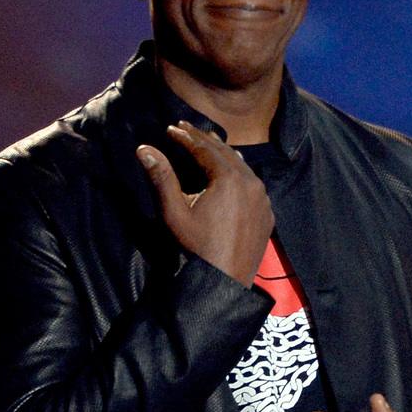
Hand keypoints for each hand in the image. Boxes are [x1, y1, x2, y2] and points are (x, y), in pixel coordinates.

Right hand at [136, 121, 273, 285]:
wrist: (223, 283)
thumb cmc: (195, 248)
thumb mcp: (174, 212)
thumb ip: (161, 177)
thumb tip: (144, 148)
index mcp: (229, 178)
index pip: (204, 149)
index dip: (185, 137)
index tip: (171, 128)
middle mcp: (251, 183)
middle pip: (225, 153)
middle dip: (204, 140)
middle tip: (187, 128)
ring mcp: (263, 199)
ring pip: (243, 168)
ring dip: (224, 155)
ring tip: (209, 145)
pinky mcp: (267, 215)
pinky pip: (254, 187)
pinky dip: (240, 176)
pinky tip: (232, 177)